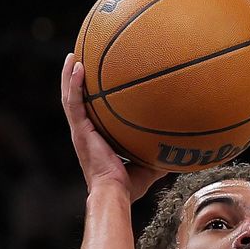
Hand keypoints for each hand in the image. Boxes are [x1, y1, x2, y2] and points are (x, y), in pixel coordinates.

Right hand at [61, 53, 165, 200]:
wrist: (115, 192)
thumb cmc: (129, 185)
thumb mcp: (148, 165)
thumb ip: (159, 153)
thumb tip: (181, 148)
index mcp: (95, 138)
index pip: (89, 113)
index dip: (88, 97)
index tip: (93, 80)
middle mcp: (84, 132)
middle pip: (76, 100)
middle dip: (75, 81)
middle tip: (78, 59)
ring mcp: (80, 131)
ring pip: (69, 98)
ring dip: (68, 76)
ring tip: (72, 56)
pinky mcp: (80, 131)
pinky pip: (74, 103)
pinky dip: (74, 84)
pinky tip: (78, 67)